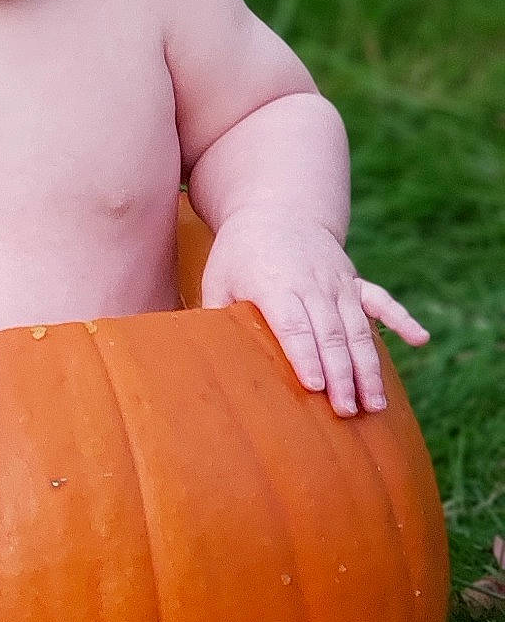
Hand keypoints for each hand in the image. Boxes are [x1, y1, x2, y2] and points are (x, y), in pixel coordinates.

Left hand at [199, 203, 428, 416]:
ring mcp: (338, 282)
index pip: (294, 325)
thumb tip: (201, 354)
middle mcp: (312, 284)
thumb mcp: (217, 278)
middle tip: (347, 412)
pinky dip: (402, 319)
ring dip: (368, 367)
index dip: (305, 357)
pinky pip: (382, 300)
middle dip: (341, 375)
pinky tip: (421, 340)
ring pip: (357, 328)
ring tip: (375, 404)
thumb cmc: (239, 253)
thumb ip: (215, 315)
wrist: (277, 209)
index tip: (316, 388)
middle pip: (330, 334)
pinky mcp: (354, 281)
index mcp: (276, 285)